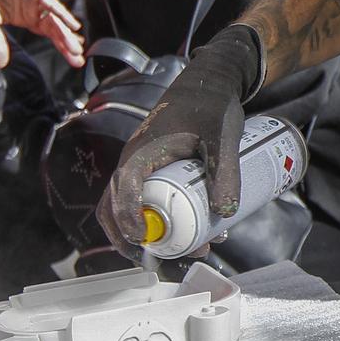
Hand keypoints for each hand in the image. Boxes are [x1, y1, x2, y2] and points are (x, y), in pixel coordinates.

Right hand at [0, 0, 83, 68]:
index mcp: (25, 16)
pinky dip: (61, 13)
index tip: (73, 61)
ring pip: (55, 19)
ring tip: (76, 49)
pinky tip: (72, 25)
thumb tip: (2, 65)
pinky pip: (50, 3)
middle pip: (55, 30)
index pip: (48, 34)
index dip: (60, 47)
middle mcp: (33, 8)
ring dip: (65, 34)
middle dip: (67, 45)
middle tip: (78, 61)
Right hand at [96, 26, 263, 255]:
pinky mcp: (154, 172)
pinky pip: (148, 200)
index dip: (128, 220)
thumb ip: (225, 172)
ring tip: (186, 249)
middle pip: (114, 208)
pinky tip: (196, 229)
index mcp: (141, 153)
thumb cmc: (211, 103)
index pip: (122, 192)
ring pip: (130, 208)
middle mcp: (133, 163)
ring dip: (150, 232)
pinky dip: (163, 218)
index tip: (144, 241)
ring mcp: (141, 168)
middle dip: (132, 238)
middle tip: (161, 258)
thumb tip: (225, 213)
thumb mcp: (222, 137)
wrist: (209, 82)